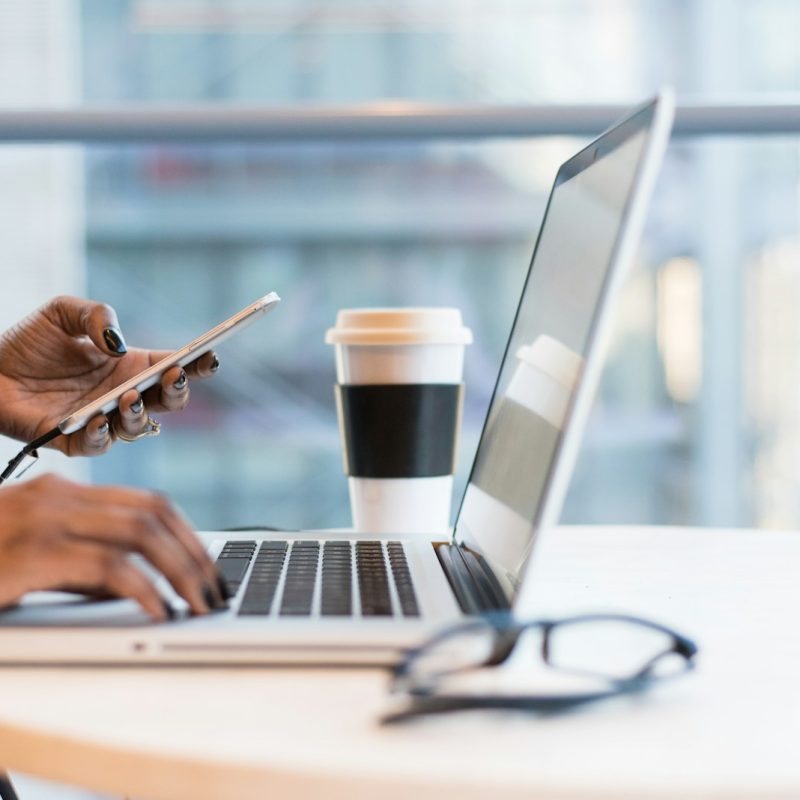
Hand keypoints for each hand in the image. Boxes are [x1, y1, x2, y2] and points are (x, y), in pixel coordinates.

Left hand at [0, 296, 218, 454]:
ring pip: (139, 427)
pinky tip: (98, 418)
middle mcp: (123, 395)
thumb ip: (97, 315)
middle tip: (173, 376)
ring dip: (140, 414)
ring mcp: (103, 420)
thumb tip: (118, 344)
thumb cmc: (28, 343)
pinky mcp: (74, 440)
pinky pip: (98, 445)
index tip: (210, 356)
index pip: (174, 367)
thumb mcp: (63, 312)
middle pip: (168, 402)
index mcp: (130, 366)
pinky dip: (103, 435)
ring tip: (128, 397)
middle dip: (178, 392)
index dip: (197, 364)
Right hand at [0, 474, 226, 618]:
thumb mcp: (36, 558)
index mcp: (65, 493)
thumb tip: (140, 585)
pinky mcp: (30, 554)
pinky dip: (144, 589)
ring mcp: (43, 520)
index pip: (149, 502)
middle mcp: (59, 497)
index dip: (188, 534)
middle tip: (215, 590)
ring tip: (199, 604)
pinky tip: (159, 611)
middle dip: (195, 554)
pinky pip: (108, 567)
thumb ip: (86, 563)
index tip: (209, 567)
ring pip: (141, 533)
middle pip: (154, 513)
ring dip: (181, 570)